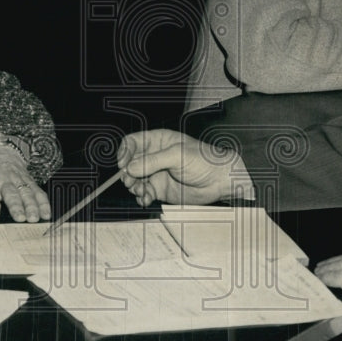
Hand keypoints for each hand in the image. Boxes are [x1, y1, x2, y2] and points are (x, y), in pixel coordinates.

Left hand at [0, 144, 50, 221]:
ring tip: (34, 218)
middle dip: (17, 206)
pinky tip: (46, 213)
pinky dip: (44, 203)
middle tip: (20, 218)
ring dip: (32, 206)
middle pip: (12, 194)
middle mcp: (5, 181)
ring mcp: (19, 180)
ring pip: (27, 193)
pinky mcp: (29, 181)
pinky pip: (38, 192)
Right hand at [116, 129, 248, 206]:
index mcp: (158, 141)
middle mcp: (155, 156)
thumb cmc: (204, 160)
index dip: (125, 152)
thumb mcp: (177, 155)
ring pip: (134, 179)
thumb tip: (129, 168)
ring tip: (141, 192)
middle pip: (130, 163)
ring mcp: (156, 173)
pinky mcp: (160, 189)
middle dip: (127, 173)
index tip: (123, 164)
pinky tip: (146, 199)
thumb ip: (152, 161)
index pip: (133, 142)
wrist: (218, 181)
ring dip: (134, 186)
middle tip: (130, 181)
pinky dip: (142, 197)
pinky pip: (144, 193)